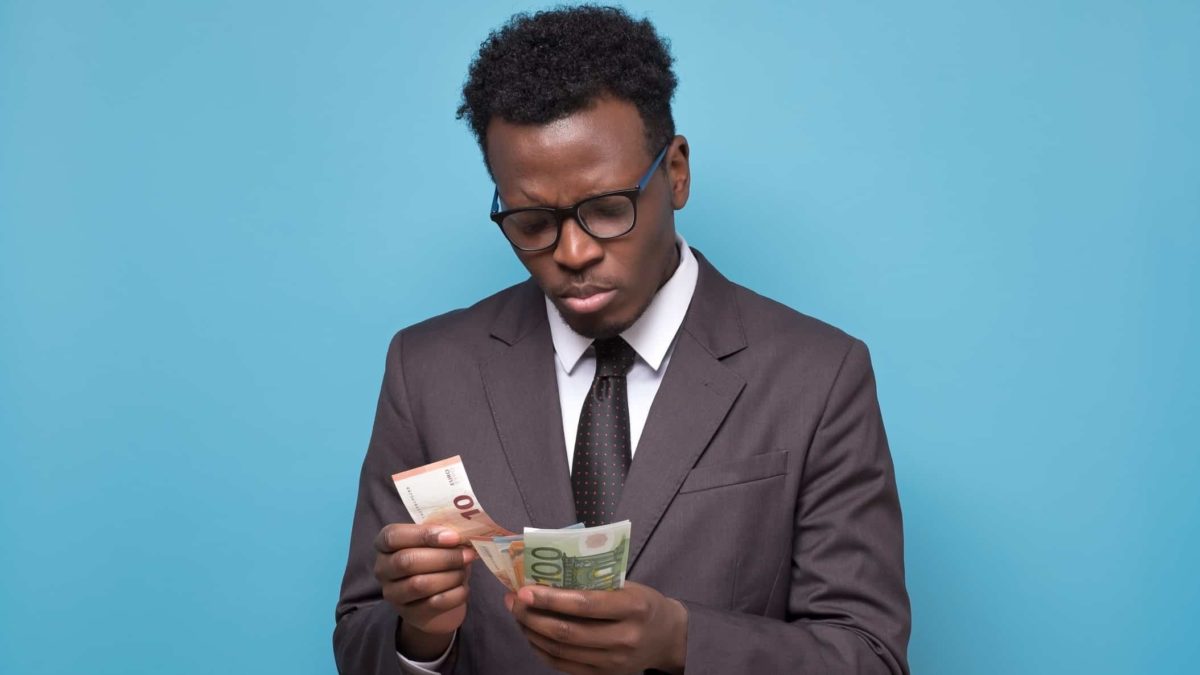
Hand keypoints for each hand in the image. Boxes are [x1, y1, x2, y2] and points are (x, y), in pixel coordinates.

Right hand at [373, 524, 475, 659]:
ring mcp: (393, 594)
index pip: (394, 535)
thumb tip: (463, 534)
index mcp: (385, 544)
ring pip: (420, 584)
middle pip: (407, 561)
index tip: (453, 537)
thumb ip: (444, 535)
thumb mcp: (436, 542)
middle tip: (467, 555)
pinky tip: (463, 587)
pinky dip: (455, 593)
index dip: (424, 534)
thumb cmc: (435, 559)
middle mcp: (382, 569)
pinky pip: (434, 603)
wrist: (437, 598)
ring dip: (450, 575)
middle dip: (443, 557)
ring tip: (465, 570)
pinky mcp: (409, 614)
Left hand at [505, 581, 687, 674]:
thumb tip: (548, 575)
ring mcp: (614, 662)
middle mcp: (624, 638)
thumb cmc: (642, 603)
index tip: (525, 589)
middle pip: (567, 632)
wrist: (667, 637)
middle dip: (533, 616)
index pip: (585, 604)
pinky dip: (542, 650)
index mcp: (633, 607)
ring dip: (532, 632)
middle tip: (514, 601)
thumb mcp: (628, 585)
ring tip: (518, 614)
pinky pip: (564, 666)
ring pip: (561, 650)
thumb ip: (594, 582)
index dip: (551, 598)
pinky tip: (532, 634)